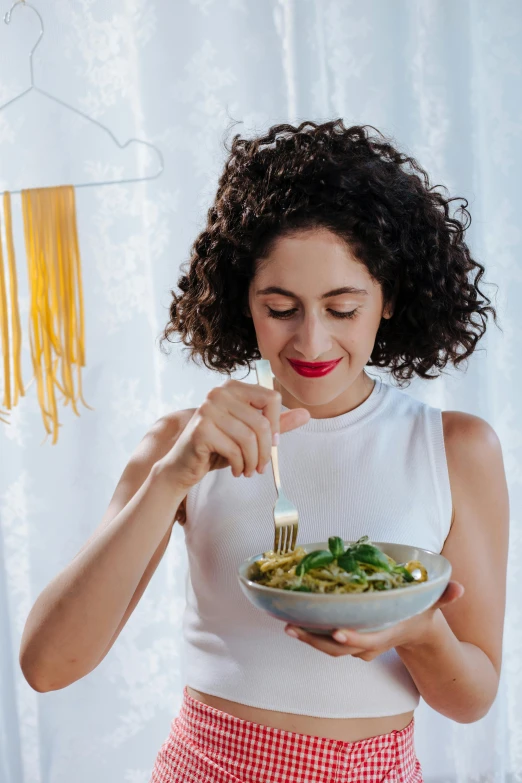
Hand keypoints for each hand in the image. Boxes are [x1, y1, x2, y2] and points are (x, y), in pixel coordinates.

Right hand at [158, 378, 309, 490]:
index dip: (276, 424)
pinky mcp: (201, 429)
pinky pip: (235, 450)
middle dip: (265, 451)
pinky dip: (240, 465)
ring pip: (249, 438)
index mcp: (233, 387)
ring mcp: (208, 409)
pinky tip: (236, 470)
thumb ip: (276, 423)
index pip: (271, 397)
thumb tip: (306, 414)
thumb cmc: (218, 447)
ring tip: (249, 470)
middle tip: (261, 467)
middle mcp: (219, 393)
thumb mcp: (250, 434)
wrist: (184, 465)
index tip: (272, 443)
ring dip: (253, 461)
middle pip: (261, 422)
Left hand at [284, 580, 464, 658]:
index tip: (338, 633)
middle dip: (316, 641)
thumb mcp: (434, 604)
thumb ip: (444, 596)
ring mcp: (354, 643)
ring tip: (285, 625)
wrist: (412, 633)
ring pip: (327, 647)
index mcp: (387, 634)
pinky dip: (307, 630)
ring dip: (306, 637)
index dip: (353, 639)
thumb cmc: (420, 613)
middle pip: (339, 649)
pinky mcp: (343, 637)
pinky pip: (323, 638)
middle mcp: (368, 643)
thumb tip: (458, 588)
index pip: (369, 641)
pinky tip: (288, 617)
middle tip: (292, 628)